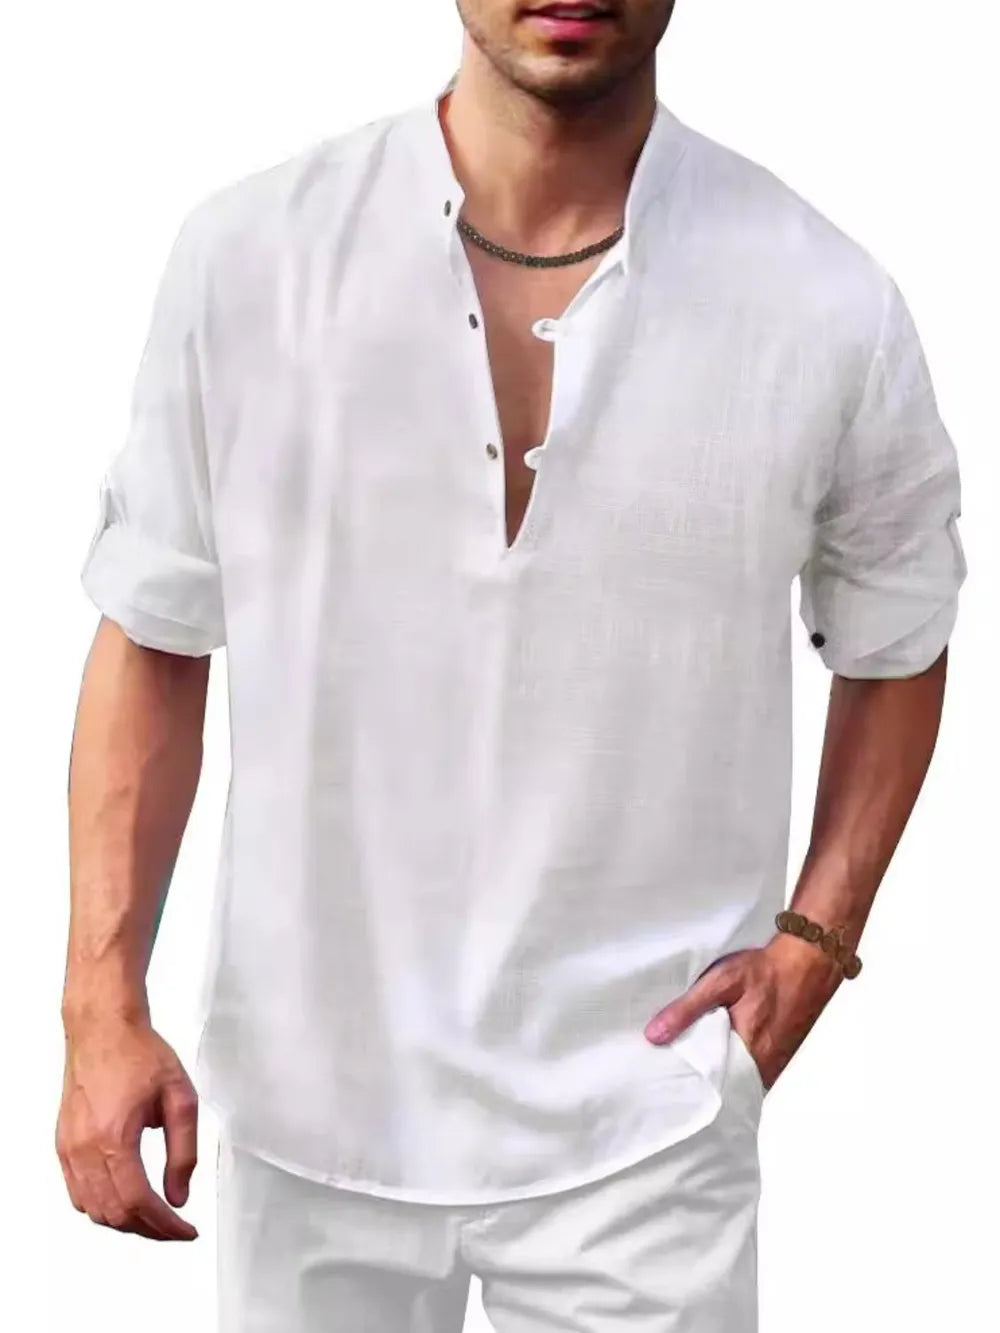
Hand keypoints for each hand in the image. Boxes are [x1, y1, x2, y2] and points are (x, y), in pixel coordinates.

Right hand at [56, 1016, 198, 1239]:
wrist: (103, 1028)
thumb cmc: (140, 1054)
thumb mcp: (180, 1098)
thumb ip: (183, 1151)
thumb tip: (180, 1195)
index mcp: (114, 1138)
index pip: (139, 1203)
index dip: (165, 1226)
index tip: (186, 1231)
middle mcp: (85, 1149)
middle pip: (114, 1214)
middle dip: (148, 1229)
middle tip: (175, 1227)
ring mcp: (69, 1149)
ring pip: (93, 1210)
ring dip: (125, 1221)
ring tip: (154, 1216)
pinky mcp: (62, 1144)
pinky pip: (77, 1193)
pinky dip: (101, 1206)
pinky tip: (124, 1199)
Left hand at [643, 932, 844, 1088]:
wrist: (808, 960)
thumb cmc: (766, 970)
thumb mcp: (719, 981)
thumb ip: (686, 1010)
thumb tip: (655, 1035)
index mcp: (747, 1051)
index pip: (711, 1085)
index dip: (690, 1084)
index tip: (672, 1081)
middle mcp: (766, 1065)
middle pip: (727, 1086)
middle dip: (705, 1081)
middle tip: (681, 1072)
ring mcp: (777, 1062)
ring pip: (742, 1080)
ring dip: (724, 1073)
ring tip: (699, 1061)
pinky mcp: (783, 1055)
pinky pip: (756, 1072)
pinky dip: (740, 1065)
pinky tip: (727, 1050)